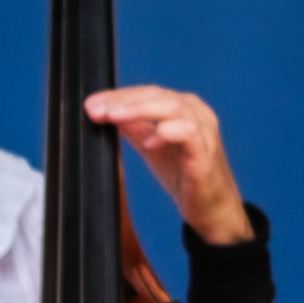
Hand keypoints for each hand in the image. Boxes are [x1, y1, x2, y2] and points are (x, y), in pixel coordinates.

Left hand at [85, 83, 252, 243]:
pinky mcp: (206, 152)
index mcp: (183, 107)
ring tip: (114, 117)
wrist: (212, 209)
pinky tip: (148, 144)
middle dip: (123, 101)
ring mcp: (204, 130)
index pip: (147, 93)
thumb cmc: (184, 174)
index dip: (118, 96)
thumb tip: (106, 112)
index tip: (92, 104)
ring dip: (139, 110)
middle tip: (96, 110)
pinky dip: (166, 133)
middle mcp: (195, 111)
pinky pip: (188, 132)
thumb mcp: (152, 147)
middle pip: (156, 95)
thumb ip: (134, 128)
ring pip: (171, 107)